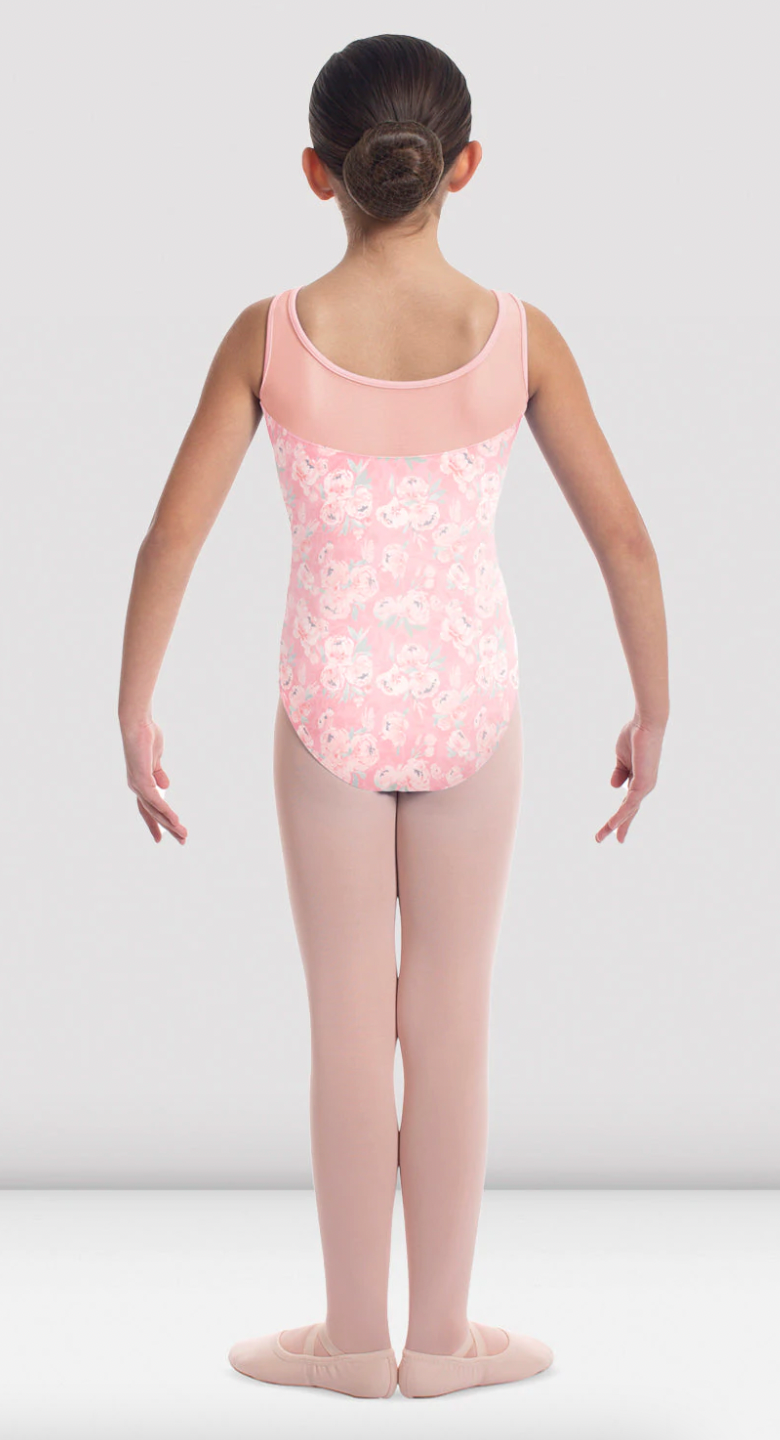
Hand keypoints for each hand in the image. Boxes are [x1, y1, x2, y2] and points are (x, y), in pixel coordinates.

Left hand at [122, 716, 187, 844]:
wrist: (137, 724)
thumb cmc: (146, 736)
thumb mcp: (155, 758)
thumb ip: (158, 773)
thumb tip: (165, 786)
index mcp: (140, 783)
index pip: (147, 808)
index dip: (154, 823)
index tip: (161, 837)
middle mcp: (136, 787)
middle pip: (152, 813)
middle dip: (167, 828)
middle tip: (181, 841)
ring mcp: (138, 784)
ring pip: (155, 810)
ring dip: (170, 823)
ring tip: (183, 834)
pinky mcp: (141, 780)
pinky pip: (155, 800)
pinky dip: (165, 811)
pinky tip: (174, 820)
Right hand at [595, 717, 663, 843]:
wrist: (645, 723)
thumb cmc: (635, 735)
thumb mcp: (621, 757)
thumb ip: (619, 772)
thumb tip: (615, 786)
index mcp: (639, 779)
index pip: (628, 802)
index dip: (621, 815)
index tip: (613, 828)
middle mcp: (644, 786)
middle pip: (628, 810)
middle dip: (618, 826)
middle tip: (606, 840)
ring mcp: (645, 786)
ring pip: (627, 810)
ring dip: (613, 824)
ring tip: (600, 837)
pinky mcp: (644, 783)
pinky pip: (629, 803)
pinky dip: (621, 815)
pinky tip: (612, 824)